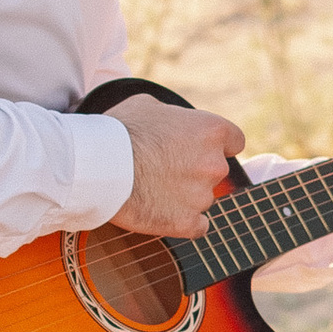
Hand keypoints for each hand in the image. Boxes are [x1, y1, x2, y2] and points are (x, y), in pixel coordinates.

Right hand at [113, 95, 243, 236]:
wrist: (97, 166)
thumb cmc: (120, 131)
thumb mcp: (149, 105)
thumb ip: (174, 116)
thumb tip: (175, 122)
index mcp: (211, 131)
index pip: (235, 141)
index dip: (219, 146)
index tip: (202, 149)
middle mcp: (215, 164)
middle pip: (216, 171)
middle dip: (196, 170)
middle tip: (165, 169)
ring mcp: (203, 196)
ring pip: (203, 198)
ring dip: (185, 195)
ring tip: (153, 189)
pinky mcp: (187, 222)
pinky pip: (198, 226)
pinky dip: (184, 221)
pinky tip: (163, 211)